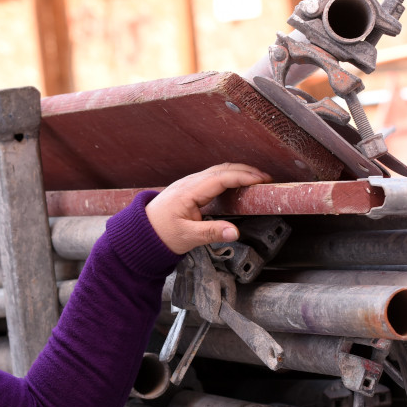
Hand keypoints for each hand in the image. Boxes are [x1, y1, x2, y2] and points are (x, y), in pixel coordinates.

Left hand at [145, 163, 271, 254]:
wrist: (140, 232)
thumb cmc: (160, 234)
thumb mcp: (187, 237)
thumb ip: (211, 233)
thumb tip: (235, 233)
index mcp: (188, 192)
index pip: (221, 178)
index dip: (243, 177)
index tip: (261, 180)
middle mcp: (188, 183)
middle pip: (221, 169)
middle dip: (245, 171)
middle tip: (266, 179)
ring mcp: (188, 184)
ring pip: (217, 171)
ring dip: (238, 172)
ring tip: (257, 180)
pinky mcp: (189, 188)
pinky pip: (212, 177)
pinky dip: (229, 177)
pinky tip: (238, 183)